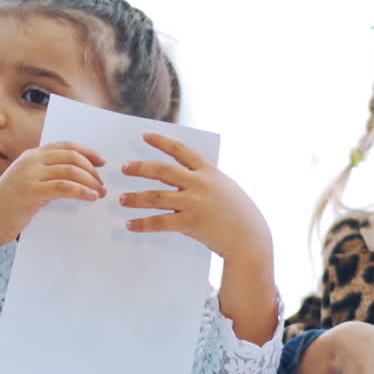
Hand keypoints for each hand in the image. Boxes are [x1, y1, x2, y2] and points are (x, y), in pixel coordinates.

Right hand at [0, 141, 105, 247]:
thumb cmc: (11, 205)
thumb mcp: (29, 181)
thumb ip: (48, 173)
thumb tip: (80, 174)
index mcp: (31, 155)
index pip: (66, 146)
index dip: (88, 152)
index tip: (102, 162)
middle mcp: (30, 160)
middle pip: (72, 157)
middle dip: (92, 170)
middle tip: (102, 183)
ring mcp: (29, 174)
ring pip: (71, 171)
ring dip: (91, 182)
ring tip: (100, 193)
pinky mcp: (31, 191)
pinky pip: (65, 187)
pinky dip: (82, 191)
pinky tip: (91, 197)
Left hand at [120, 133, 271, 261]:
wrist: (250, 238)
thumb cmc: (240, 213)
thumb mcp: (226, 187)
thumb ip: (205, 179)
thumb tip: (181, 174)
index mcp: (210, 172)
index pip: (181, 150)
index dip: (162, 141)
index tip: (146, 136)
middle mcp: (200, 184)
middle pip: (162, 171)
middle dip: (140, 168)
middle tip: (124, 168)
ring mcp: (195, 203)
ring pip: (156, 197)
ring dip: (135, 197)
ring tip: (123, 199)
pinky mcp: (190, 223)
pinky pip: (159, 222)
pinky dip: (142, 224)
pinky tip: (131, 225)